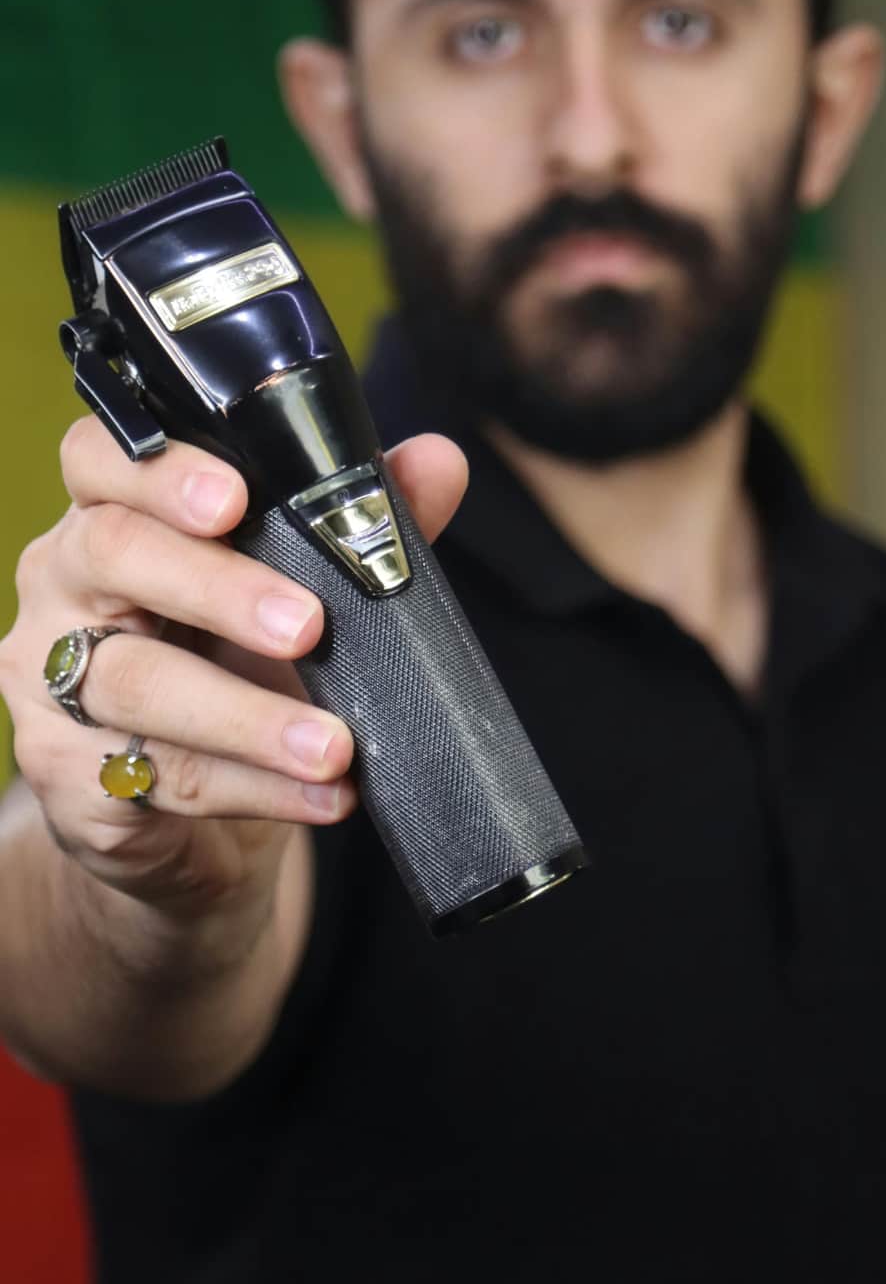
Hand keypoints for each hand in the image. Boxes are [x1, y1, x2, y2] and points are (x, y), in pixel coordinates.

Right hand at [0, 416, 467, 918]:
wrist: (192, 823)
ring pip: (136, 682)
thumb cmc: (235, 668)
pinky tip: (322, 797)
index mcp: (113, 513)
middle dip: (216, 587)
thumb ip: (359, 523)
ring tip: (335, 746)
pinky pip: (162, 777)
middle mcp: (64, 585)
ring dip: (248, 717)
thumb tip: (438, 463)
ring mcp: (49, 683)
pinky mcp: (67, 776)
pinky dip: (256, 790)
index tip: (237, 498)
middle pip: (114, 554)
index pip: (101, 460)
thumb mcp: (298, 592)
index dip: (160, 472)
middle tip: (307, 626)